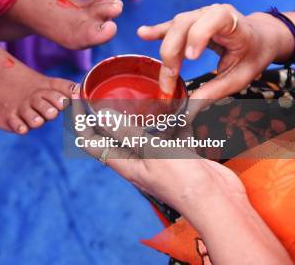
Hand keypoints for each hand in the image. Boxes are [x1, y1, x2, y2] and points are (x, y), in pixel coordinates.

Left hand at [70, 92, 245, 214]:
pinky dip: (171, 120)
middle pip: (112, 135)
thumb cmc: (184, 182)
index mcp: (124, 163)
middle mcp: (137, 161)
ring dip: (138, 116)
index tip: (75, 98)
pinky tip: (176, 103)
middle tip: (100, 91)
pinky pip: (169, 134)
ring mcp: (158, 158)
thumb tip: (100, 114)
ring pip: (141, 133)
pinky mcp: (179, 155)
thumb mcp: (153, 152)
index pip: (90, 142)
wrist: (219, 203)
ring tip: (136, 94)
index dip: (79, 121)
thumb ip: (128, 132)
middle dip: (104, 114)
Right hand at [137, 4, 290, 100]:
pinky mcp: (187, 22)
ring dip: (165, 51)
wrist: (259, 36)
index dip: (199, 35)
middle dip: (172, 53)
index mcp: (232, 21)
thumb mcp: (241, 75)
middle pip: (184, 25)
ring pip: (174, 27)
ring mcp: (197, 15)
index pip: (214, 19)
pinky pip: (169, 26)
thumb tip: (189, 109)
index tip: (191, 58)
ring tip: (166, 76)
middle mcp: (211, 12)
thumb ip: (216, 90)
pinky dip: (156, 32)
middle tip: (171, 82)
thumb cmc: (252, 54)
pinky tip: (143, 33)